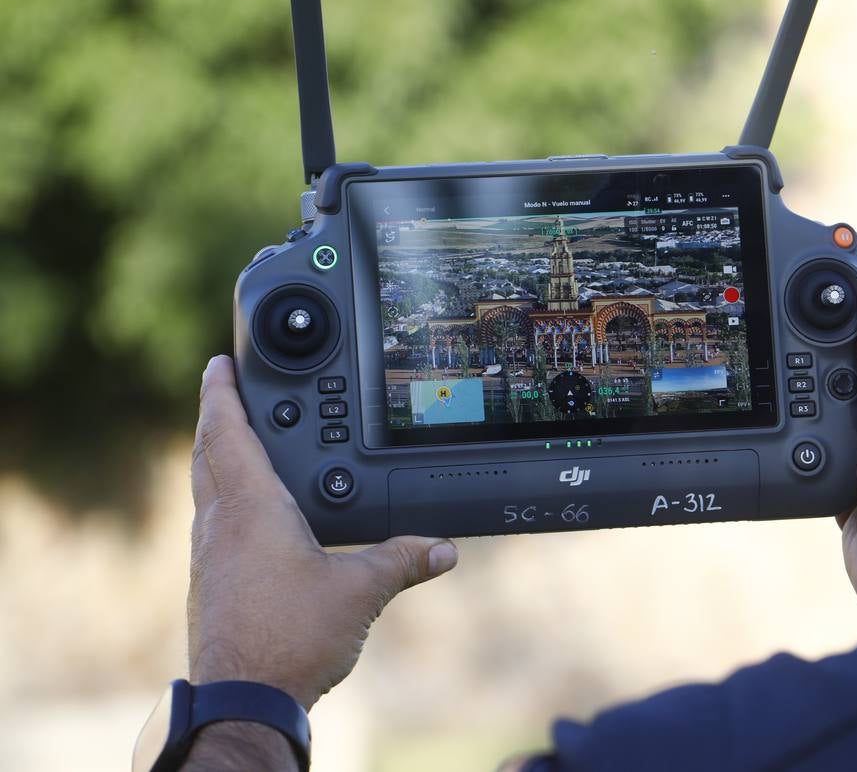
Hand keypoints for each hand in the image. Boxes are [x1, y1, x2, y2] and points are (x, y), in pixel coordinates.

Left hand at [187, 356, 458, 710]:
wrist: (243, 700)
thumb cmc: (291, 639)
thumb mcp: (360, 593)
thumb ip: (402, 561)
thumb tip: (443, 549)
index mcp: (252, 509)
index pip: (228, 433)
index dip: (222, 393)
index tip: (219, 364)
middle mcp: (222, 525)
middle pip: (208, 454)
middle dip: (217, 418)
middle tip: (228, 393)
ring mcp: (210, 555)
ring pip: (207, 489)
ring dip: (219, 460)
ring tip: (243, 446)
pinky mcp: (211, 583)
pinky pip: (214, 523)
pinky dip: (227, 500)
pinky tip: (254, 516)